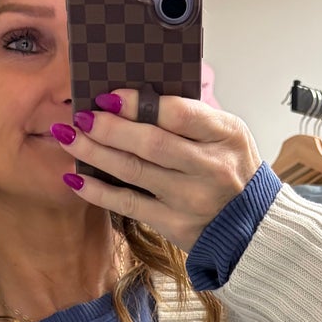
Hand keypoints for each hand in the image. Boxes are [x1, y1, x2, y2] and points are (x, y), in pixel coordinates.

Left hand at [56, 89, 261, 252]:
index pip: (179, 114)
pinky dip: (98, 191)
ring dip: (95, 153)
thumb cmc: (232, 169)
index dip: (139, 104)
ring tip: (68, 137)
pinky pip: (128, 204)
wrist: (253, 225)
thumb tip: (133, 99)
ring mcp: (190, 199)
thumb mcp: (226, 135)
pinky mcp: (174, 225)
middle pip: (150, 143)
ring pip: (134, 172)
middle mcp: (210, 168)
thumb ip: (190, 117)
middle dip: (109, 127)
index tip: (109, 97)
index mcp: (226, 135)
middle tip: (80, 116)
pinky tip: (75, 178)